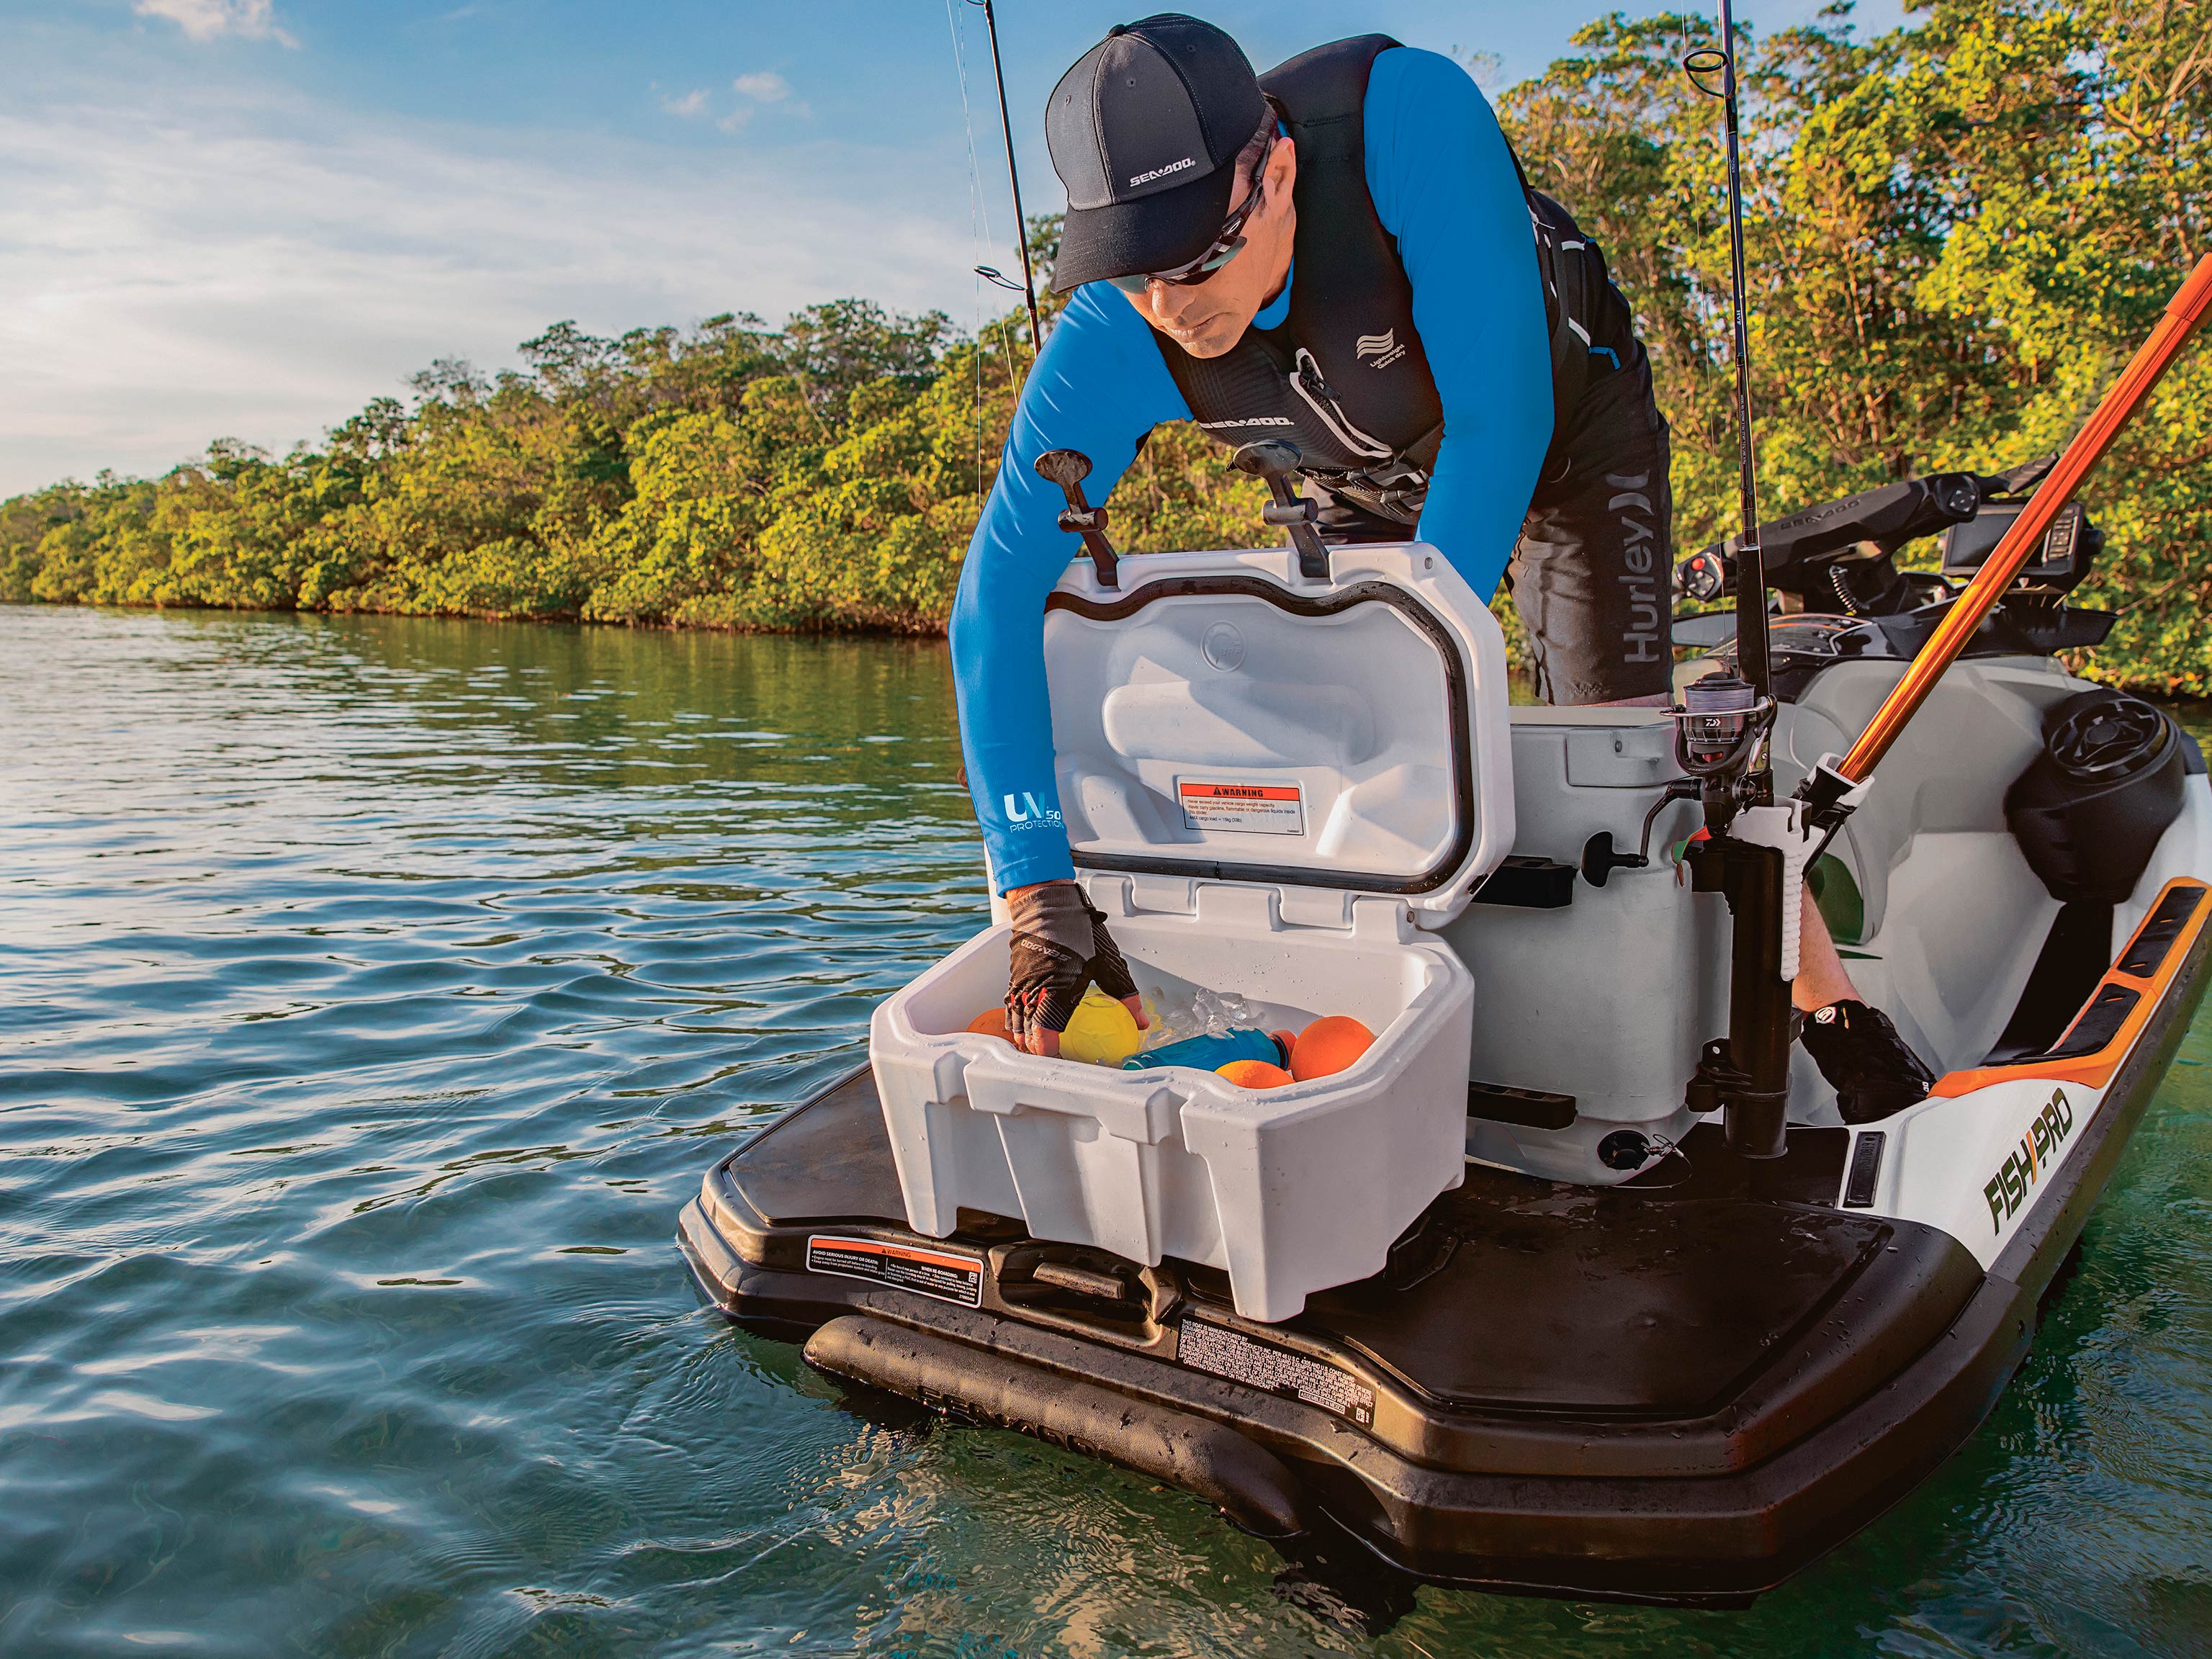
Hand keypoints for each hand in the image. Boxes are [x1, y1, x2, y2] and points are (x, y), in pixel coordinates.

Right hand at [1003, 880, 1148, 1055]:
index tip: (1062, 1059)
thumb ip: (1125, 996)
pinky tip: (1025, 1022)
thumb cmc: (1078, 930)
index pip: (1045, 1034)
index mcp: (1056, 991)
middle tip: (1053, 1058)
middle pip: (1026, 1034)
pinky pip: (1011, 1006)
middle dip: (1037, 1050)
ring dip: (1025, 1037)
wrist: (1047, 902)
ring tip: (1038, 1047)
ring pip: (1016, 1021)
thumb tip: (1140, 1022)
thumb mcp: (1108, 963)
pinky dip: (1017, 1019)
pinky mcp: (1013, 976)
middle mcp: (1032, 991)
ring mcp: (1020, 984)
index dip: (1050, 1053)